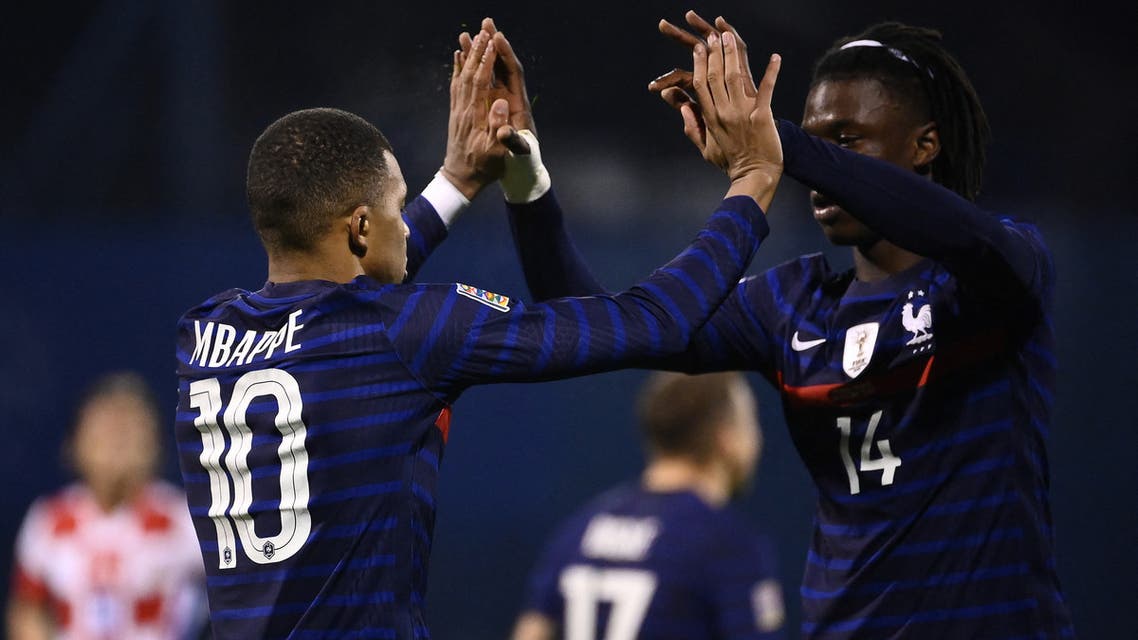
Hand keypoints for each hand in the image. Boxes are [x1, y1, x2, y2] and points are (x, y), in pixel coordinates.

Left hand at [441, 29, 513, 199]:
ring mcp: (458, 110)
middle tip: (483, 29)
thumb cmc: (483, 168)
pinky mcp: (455, 113)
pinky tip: (458, 56)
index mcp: (476, 117)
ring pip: (461, 76)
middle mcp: (464, 109)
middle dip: (477, 50)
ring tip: (471, 35)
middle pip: (469, 73)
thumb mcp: (495, 154)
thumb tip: (500, 103)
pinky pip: (455, 85)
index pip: (481, 82)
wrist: (460, 178)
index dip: (486, 61)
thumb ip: (499, 130)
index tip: (493, 42)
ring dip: (467, 55)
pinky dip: (457, 68)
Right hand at [458, 18, 533, 154]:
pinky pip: (480, 82)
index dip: (507, 56)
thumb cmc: (519, 164)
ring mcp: (500, 102)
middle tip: (486, 22)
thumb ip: (512, 141)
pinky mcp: (490, 107)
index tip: (498, 38)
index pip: (514, 73)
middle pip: (503, 65)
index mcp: (519, 106)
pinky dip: (472, 68)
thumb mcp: (518, 155)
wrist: (517, 171)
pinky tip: (460, 58)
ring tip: (467, 34)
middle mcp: (511, 99)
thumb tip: (505, 127)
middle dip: (494, 44)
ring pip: (490, 71)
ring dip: (480, 52)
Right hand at [648, 12, 760, 171]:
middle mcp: (724, 112)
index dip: (699, 64)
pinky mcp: (762, 116)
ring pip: (734, 77)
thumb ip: (692, 128)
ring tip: (730, 38)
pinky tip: (776, 57)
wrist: (754, 176)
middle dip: (714, 53)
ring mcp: (743, 113)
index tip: (699, 48)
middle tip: (714, 36)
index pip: (700, 85)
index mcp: (710, 118)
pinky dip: (772, 72)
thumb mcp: (705, 149)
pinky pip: (766, 89)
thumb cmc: (730, 163)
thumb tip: (682, 108)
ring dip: (732, 55)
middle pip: (715, 75)